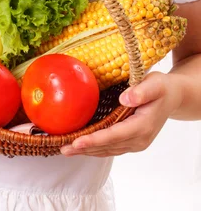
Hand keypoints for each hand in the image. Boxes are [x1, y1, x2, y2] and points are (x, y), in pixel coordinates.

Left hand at [60, 71, 182, 157]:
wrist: (172, 96)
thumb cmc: (161, 88)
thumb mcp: (155, 83)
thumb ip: (142, 91)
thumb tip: (126, 99)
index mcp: (143, 126)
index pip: (114, 135)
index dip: (95, 140)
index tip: (77, 142)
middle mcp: (139, 139)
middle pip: (108, 147)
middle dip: (85, 149)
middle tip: (63, 148)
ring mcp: (135, 143)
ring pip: (108, 150)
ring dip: (87, 151)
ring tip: (66, 149)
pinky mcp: (131, 141)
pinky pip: (110, 147)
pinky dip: (95, 148)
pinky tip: (81, 146)